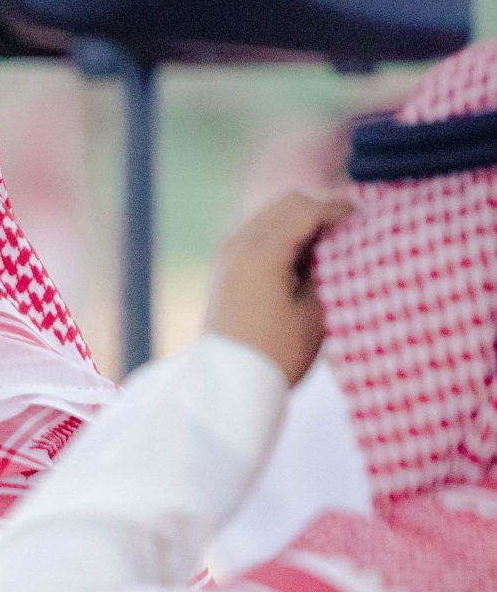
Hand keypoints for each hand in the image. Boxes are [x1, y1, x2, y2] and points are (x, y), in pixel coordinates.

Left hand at [204, 191, 352, 386]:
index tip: (365, 219)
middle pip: (286, 205)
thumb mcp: (315, 310)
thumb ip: (329, 267)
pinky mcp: (225, 270)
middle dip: (320, 211)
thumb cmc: (278, 353)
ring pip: (271, 217)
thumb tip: (338, 243)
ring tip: (329, 247)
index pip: (306, 209)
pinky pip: (258, 236)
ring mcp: (227, 256)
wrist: (229, 386)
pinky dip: (282, 237)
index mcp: (261, 251)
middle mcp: (238, 244)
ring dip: (300, 223)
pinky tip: (304, 260)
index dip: (339, 210)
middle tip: (350, 230)